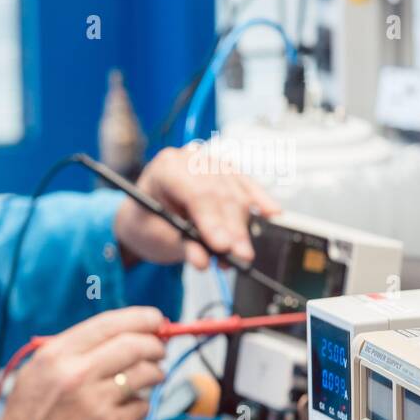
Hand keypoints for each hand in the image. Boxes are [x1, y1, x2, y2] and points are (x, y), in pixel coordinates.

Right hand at [0, 306, 166, 419]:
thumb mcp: (35, 373)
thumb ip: (70, 352)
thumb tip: (116, 335)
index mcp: (55, 356)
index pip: (109, 324)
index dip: (140, 318)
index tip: (155, 319)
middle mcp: (76, 374)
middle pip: (135, 345)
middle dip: (155, 344)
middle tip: (159, 349)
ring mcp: (96, 402)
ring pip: (146, 374)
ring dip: (155, 373)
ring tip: (150, 377)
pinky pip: (142, 406)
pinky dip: (141, 404)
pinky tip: (128, 407)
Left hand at [113, 145, 279, 268]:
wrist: (147, 215)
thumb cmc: (147, 223)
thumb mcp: (157, 237)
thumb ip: (182, 246)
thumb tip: (203, 260)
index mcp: (166, 168)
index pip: (196, 192)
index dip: (212, 221)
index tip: (222, 246)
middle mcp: (191, 159)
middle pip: (220, 194)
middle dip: (232, 229)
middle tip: (239, 256)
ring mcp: (211, 163)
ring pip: (236, 194)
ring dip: (242, 228)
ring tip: (240, 256)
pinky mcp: (227, 173)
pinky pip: (247, 186)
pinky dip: (260, 202)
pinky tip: (272, 213)